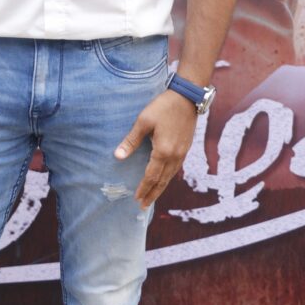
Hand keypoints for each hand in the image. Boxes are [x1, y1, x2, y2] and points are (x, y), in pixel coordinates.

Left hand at [114, 89, 197, 208]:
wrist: (187, 98)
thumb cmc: (163, 107)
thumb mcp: (143, 121)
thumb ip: (131, 141)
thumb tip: (117, 156)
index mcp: (163, 151)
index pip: (151, 176)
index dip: (143, 188)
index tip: (136, 198)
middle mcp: (175, 156)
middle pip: (162, 181)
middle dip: (152, 194)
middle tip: (143, 206)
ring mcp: (182, 154)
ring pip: (170, 177)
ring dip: (160, 188)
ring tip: (152, 197)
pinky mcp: (185, 149)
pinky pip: (176, 169)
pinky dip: (168, 178)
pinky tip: (164, 179)